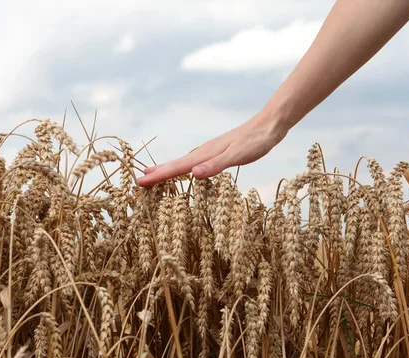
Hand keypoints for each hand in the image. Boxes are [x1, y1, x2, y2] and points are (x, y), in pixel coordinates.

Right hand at [136, 108, 289, 186]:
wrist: (269, 125)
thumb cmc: (256, 142)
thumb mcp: (237, 156)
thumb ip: (216, 165)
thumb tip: (193, 174)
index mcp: (206, 154)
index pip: (177, 168)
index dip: (159, 176)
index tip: (140, 182)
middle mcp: (204, 152)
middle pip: (176, 164)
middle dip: (158, 173)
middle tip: (139, 181)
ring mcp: (210, 151)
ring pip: (183, 162)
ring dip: (167, 169)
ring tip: (152, 174)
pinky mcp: (218, 152)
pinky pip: (194, 162)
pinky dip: (183, 167)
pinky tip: (185, 169)